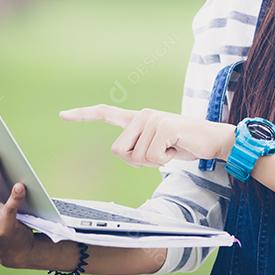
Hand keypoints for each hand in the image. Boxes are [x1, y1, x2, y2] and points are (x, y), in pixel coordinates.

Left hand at [59, 105, 235, 167]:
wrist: (211, 140)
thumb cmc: (181, 145)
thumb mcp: (155, 149)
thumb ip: (137, 150)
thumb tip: (123, 153)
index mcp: (138, 119)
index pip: (106, 113)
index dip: (83, 115)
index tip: (62, 114)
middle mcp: (143, 115)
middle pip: (119, 151)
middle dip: (137, 161)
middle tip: (159, 153)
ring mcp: (153, 118)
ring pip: (137, 157)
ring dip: (155, 161)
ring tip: (170, 149)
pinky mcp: (165, 125)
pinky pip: (153, 156)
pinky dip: (165, 160)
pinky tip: (176, 148)